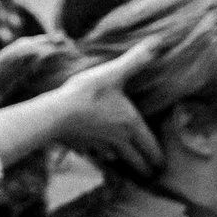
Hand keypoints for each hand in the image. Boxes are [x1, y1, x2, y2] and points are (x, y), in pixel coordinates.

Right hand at [48, 42, 160, 177]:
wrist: (56, 114)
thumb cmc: (88, 93)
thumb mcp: (114, 73)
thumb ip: (136, 60)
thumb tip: (158, 42)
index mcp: (131, 125)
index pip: (151, 148)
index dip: (157, 159)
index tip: (160, 167)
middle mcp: (118, 140)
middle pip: (136, 161)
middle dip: (144, 168)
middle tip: (149, 173)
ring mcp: (99, 146)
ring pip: (117, 161)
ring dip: (123, 165)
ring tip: (125, 166)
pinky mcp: (82, 147)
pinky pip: (96, 157)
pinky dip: (101, 158)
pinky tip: (98, 155)